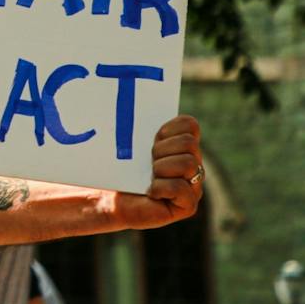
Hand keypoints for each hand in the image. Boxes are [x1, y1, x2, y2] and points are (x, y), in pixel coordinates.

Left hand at [111, 114, 203, 228]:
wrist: (111, 200)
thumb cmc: (120, 169)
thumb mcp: (129, 144)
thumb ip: (139, 125)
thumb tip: (129, 98)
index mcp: (181, 145)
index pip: (190, 124)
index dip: (168, 129)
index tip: (151, 138)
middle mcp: (193, 164)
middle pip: (189, 143)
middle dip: (161, 150)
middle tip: (148, 161)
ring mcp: (193, 185)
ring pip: (189, 163)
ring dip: (161, 168)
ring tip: (150, 176)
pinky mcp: (188, 205)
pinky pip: (181, 188)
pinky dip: (160, 188)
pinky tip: (151, 192)